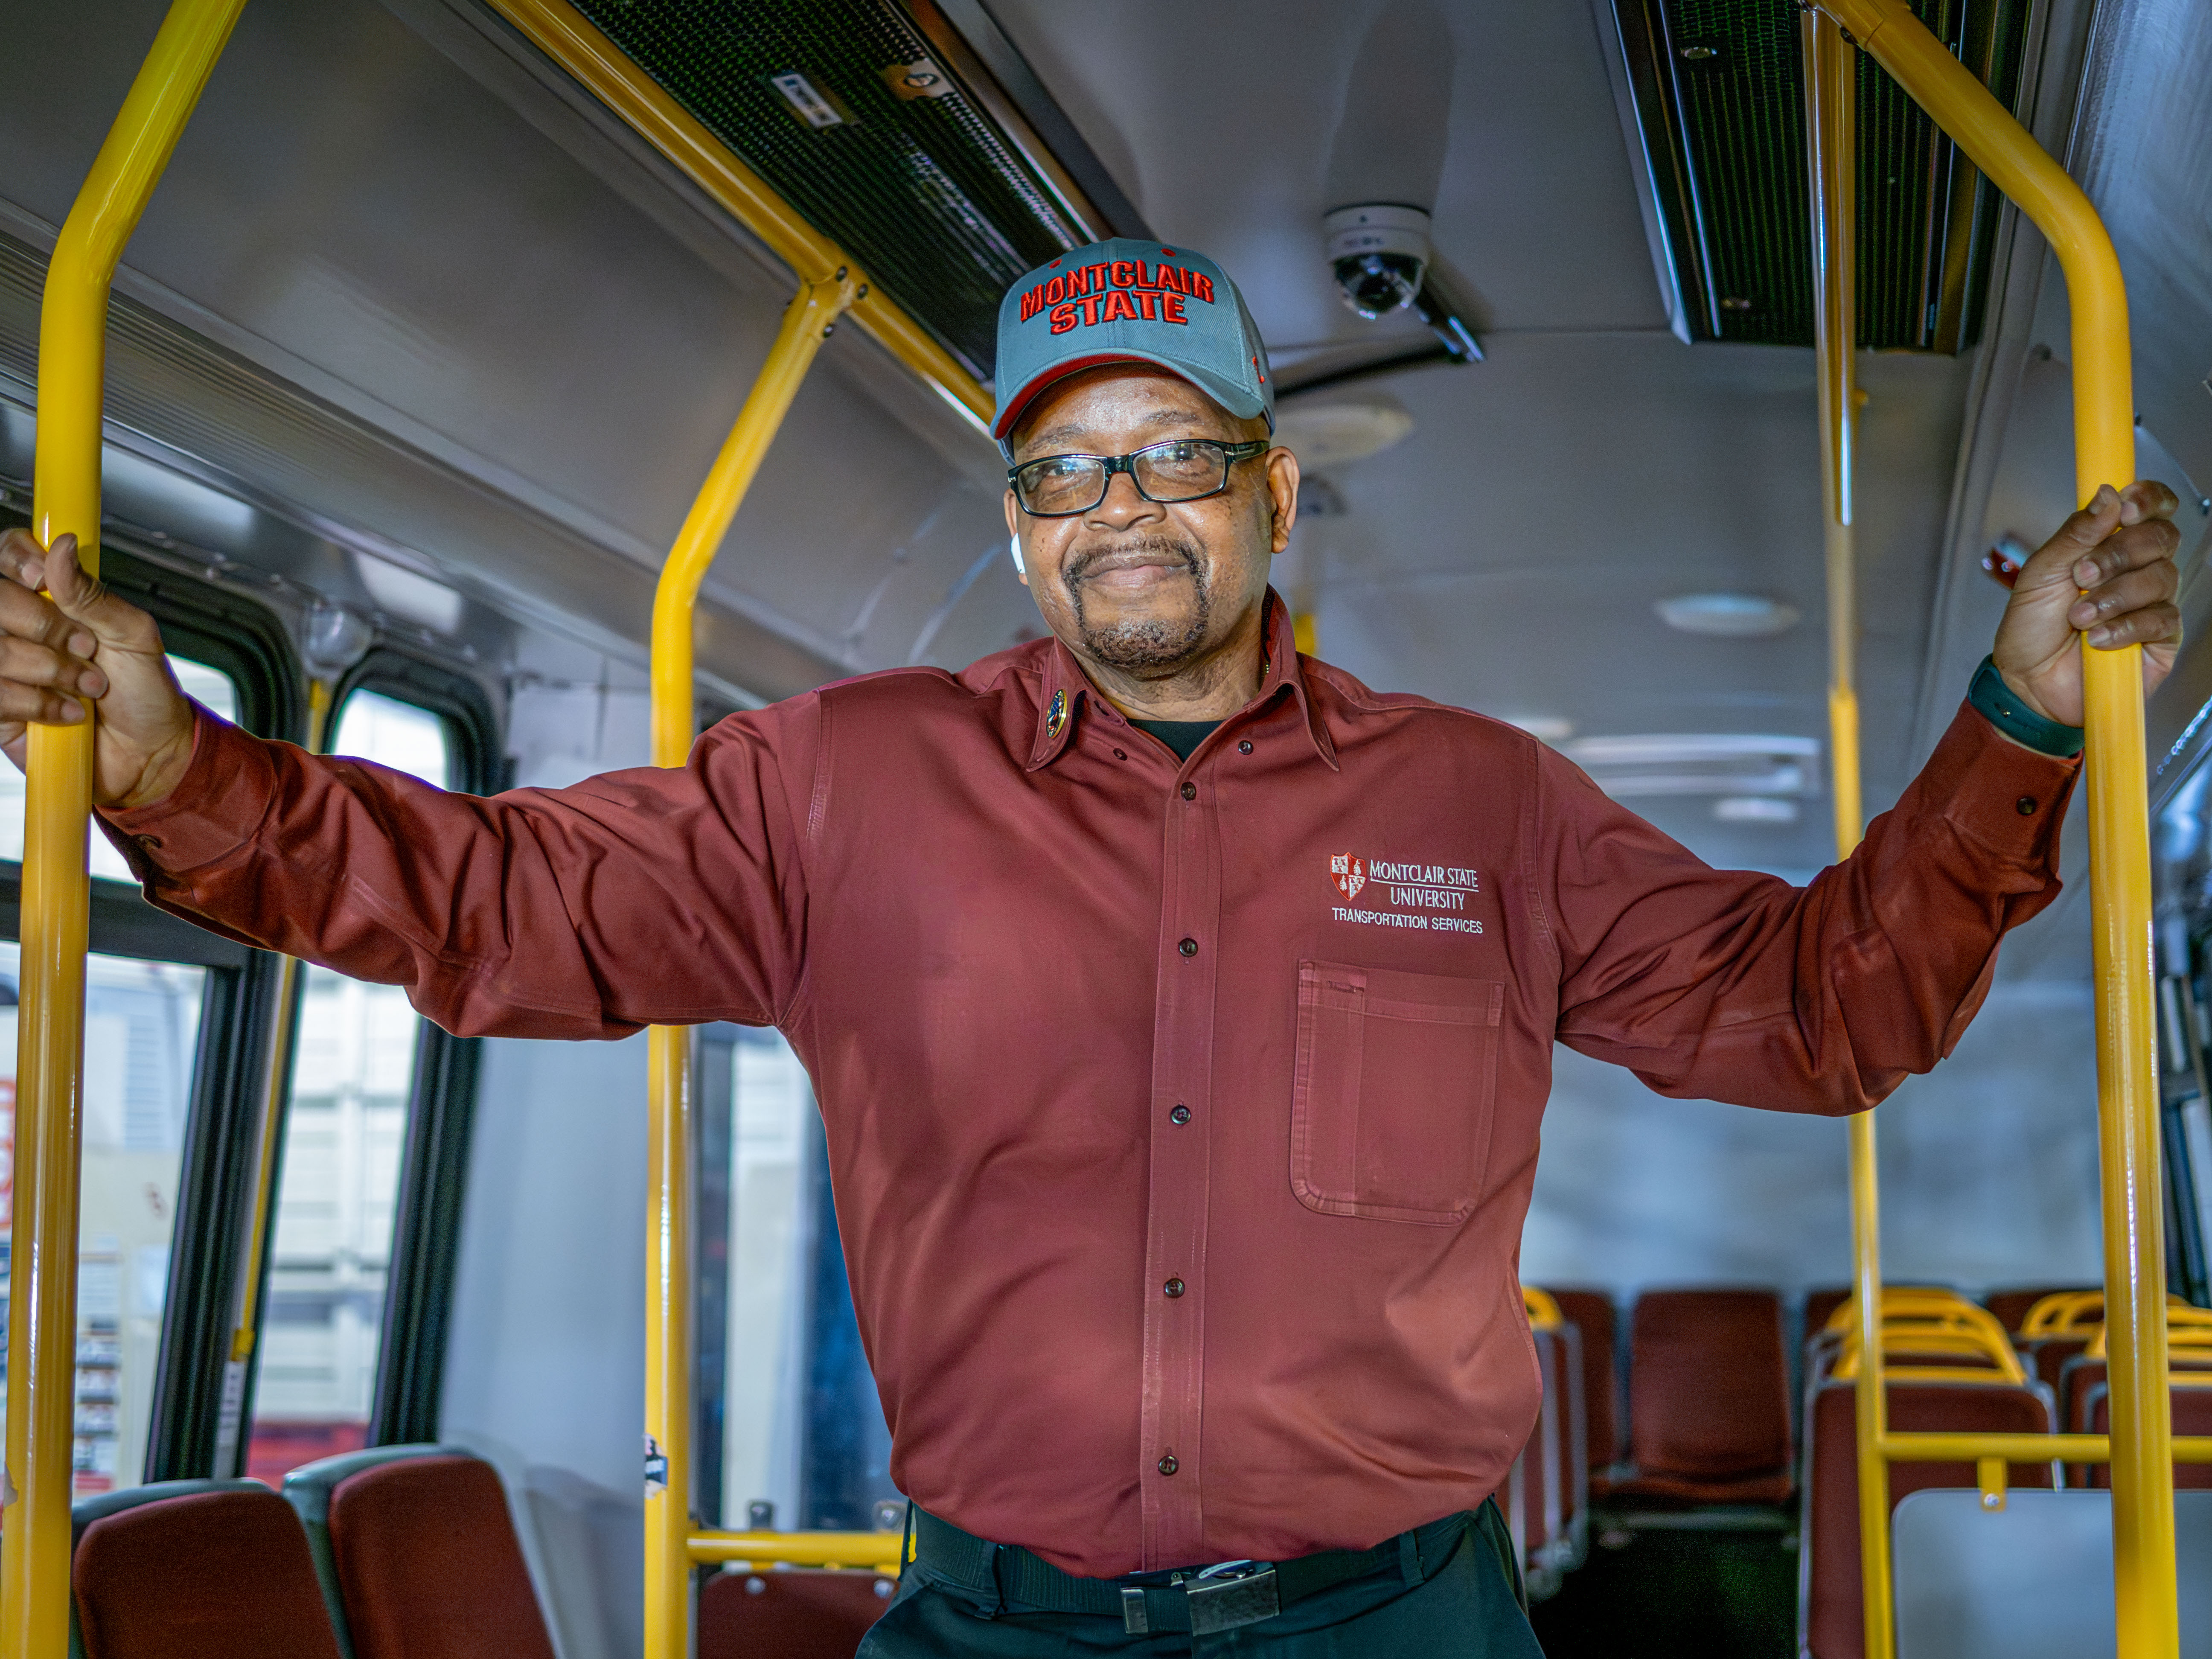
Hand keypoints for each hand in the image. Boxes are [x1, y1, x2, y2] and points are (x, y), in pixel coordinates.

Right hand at [0, 529, 195, 807]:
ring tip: (88, 686)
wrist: (149, 752)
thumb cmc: (144, 692)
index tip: (39, 578)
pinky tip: (67, 712)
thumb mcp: (134, 635)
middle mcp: (19, 628)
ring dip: (51, 671)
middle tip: (85, 649)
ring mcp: (6, 665)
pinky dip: (39, 704)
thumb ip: (93, 594)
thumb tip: (62, 547)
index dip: (17, 559)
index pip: (8, 554)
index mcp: (51, 599)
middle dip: (46, 627)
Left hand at [1991, 481, 2183, 728]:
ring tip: (2078, 617)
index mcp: (2110, 544)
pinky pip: (2161, 619)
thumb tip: (2106, 494)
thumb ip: (2074, 533)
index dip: (2147, 499)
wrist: (2026, 682)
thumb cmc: (2032, 628)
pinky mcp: (2161, 638)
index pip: (2150, 507)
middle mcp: (2137, 568)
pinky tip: (2097, 639)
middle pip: (2161, 537)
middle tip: (2081, 575)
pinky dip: (2125, 627)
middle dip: (2119, 553)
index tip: (2125, 508)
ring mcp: (2152, 602)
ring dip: (2115, 596)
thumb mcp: (2040, 574)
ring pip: (2162, 577)